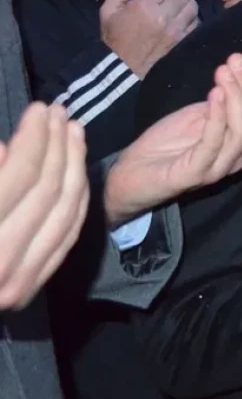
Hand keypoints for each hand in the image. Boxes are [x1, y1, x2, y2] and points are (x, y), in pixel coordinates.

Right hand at [0, 104, 89, 309]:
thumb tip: (6, 150)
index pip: (19, 175)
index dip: (33, 136)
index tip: (38, 108)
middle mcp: (1, 266)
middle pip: (49, 190)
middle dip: (59, 145)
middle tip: (61, 112)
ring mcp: (19, 283)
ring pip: (67, 212)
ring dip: (75, 166)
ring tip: (73, 132)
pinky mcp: (30, 290)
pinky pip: (67, 236)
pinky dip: (77, 199)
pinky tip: (76, 172)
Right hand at [100, 0, 197, 76]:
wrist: (124, 68)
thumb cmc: (114, 37)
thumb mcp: (109, 10)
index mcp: (144, 5)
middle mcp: (163, 15)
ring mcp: (176, 29)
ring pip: (193, 5)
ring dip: (187, 2)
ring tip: (178, 6)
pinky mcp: (183, 40)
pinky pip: (196, 22)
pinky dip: (191, 18)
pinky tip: (182, 19)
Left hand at [103, 54, 241, 225]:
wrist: (131, 176)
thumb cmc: (164, 145)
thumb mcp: (196, 117)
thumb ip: (219, 105)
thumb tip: (237, 76)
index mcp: (239, 142)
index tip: (241, 58)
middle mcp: (237, 156)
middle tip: (235, 60)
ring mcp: (219, 167)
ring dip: (235, 97)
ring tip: (223, 72)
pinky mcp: (197, 174)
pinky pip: (213, 143)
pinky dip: (217, 117)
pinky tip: (215, 93)